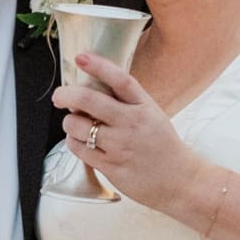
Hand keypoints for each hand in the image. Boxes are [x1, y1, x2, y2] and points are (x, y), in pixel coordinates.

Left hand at [53, 53, 204, 216]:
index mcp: (144, 107)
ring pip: (78, 126)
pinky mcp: (111, 167)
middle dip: (66, 94)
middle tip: (59, 96)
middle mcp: (131, 124)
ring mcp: (120, 146)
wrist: (180, 181)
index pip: (120, 80)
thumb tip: (92, 87)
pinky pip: (79, 149)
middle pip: (89, 100)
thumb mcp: (152, 115)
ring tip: (74, 123)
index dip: (98, 66)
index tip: (81, 57)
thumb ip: (127, 101)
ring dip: (69, 122)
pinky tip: (79, 140)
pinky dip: (73, 141)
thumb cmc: (162, 146)